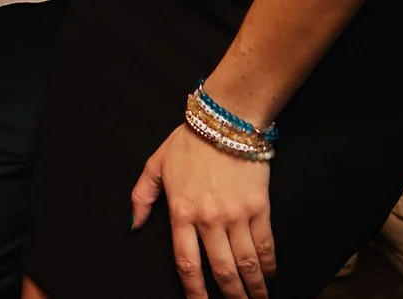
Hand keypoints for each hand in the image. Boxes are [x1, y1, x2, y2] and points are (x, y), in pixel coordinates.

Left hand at [132, 124, 275, 298]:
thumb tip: (133, 225)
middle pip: (221, 270)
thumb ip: (141, 197)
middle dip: (230, 296)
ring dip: (253, 289)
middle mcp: (208, 219)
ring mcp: (236, 215)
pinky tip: (269, 276)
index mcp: (181, 212)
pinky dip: (268, 266)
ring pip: (246, 264)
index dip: (194, 291)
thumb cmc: (189, 141)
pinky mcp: (259, 208)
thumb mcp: (155, 165)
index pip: (186, 263)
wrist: (225, 120)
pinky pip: (264, 245)